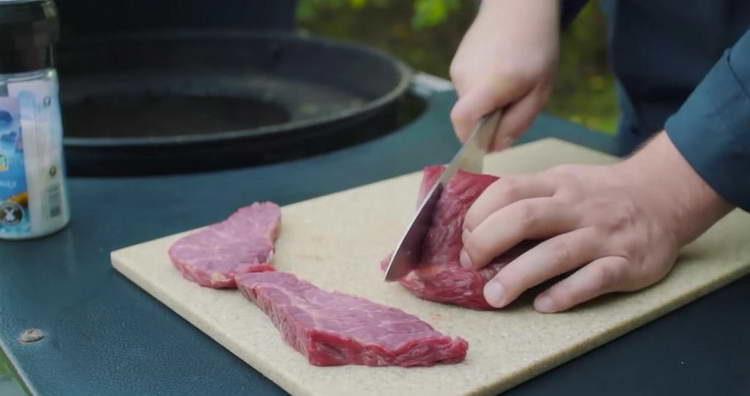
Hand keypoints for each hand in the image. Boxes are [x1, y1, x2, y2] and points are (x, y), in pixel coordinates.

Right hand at [450, 0, 559, 149]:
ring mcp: (458, 69)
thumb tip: (495, 148)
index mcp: (492, 83)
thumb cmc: (537, 49)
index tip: (487, 145)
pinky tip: (499, 71)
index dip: (470, 140)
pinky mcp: (456, 64)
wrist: (519, 7)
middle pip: (470, 118)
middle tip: (515, 102)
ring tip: (510, 82)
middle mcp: (468, 77)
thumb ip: (518, 122)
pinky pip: (468, 90)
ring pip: (470, 104)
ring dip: (488, 104)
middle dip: (490, 121)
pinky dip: (483, 90)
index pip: (463, 121)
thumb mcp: (540, 91)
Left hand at [459, 132, 732, 311]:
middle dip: (488, 243)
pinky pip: (594, 280)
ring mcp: (603, 235)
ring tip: (494, 297)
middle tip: (470, 265)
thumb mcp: (563, 180)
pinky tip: (543, 304)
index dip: (479, 215)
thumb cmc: (600, 193)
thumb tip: (475, 224)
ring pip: (555, 253)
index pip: (508, 191)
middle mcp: (577, 207)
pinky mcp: (628, 263)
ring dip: (518, 276)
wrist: (665, 195)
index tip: (465, 239)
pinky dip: (566, 294)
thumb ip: (527, 197)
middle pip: (524, 218)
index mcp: (556, 184)